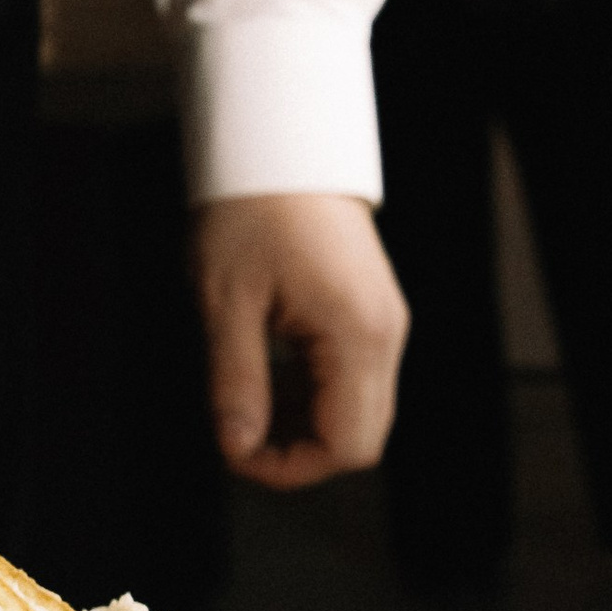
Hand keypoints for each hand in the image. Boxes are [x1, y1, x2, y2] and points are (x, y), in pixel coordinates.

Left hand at [191, 191, 407, 489]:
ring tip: (247, 402)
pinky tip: (270, 376)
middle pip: (362, 439)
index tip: (234, 451)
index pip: (346, 446)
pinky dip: (315, 396)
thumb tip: (237, 447)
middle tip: (237, 433)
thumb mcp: (226, 301)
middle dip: (299, 452)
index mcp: (357, 335)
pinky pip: (355, 380)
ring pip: (360, 413)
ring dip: (305, 424)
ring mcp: (385, 324)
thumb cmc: (250, 210)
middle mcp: (385, 335)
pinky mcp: (373, 313)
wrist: (283, 143)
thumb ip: (236, 382)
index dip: (289, 467)